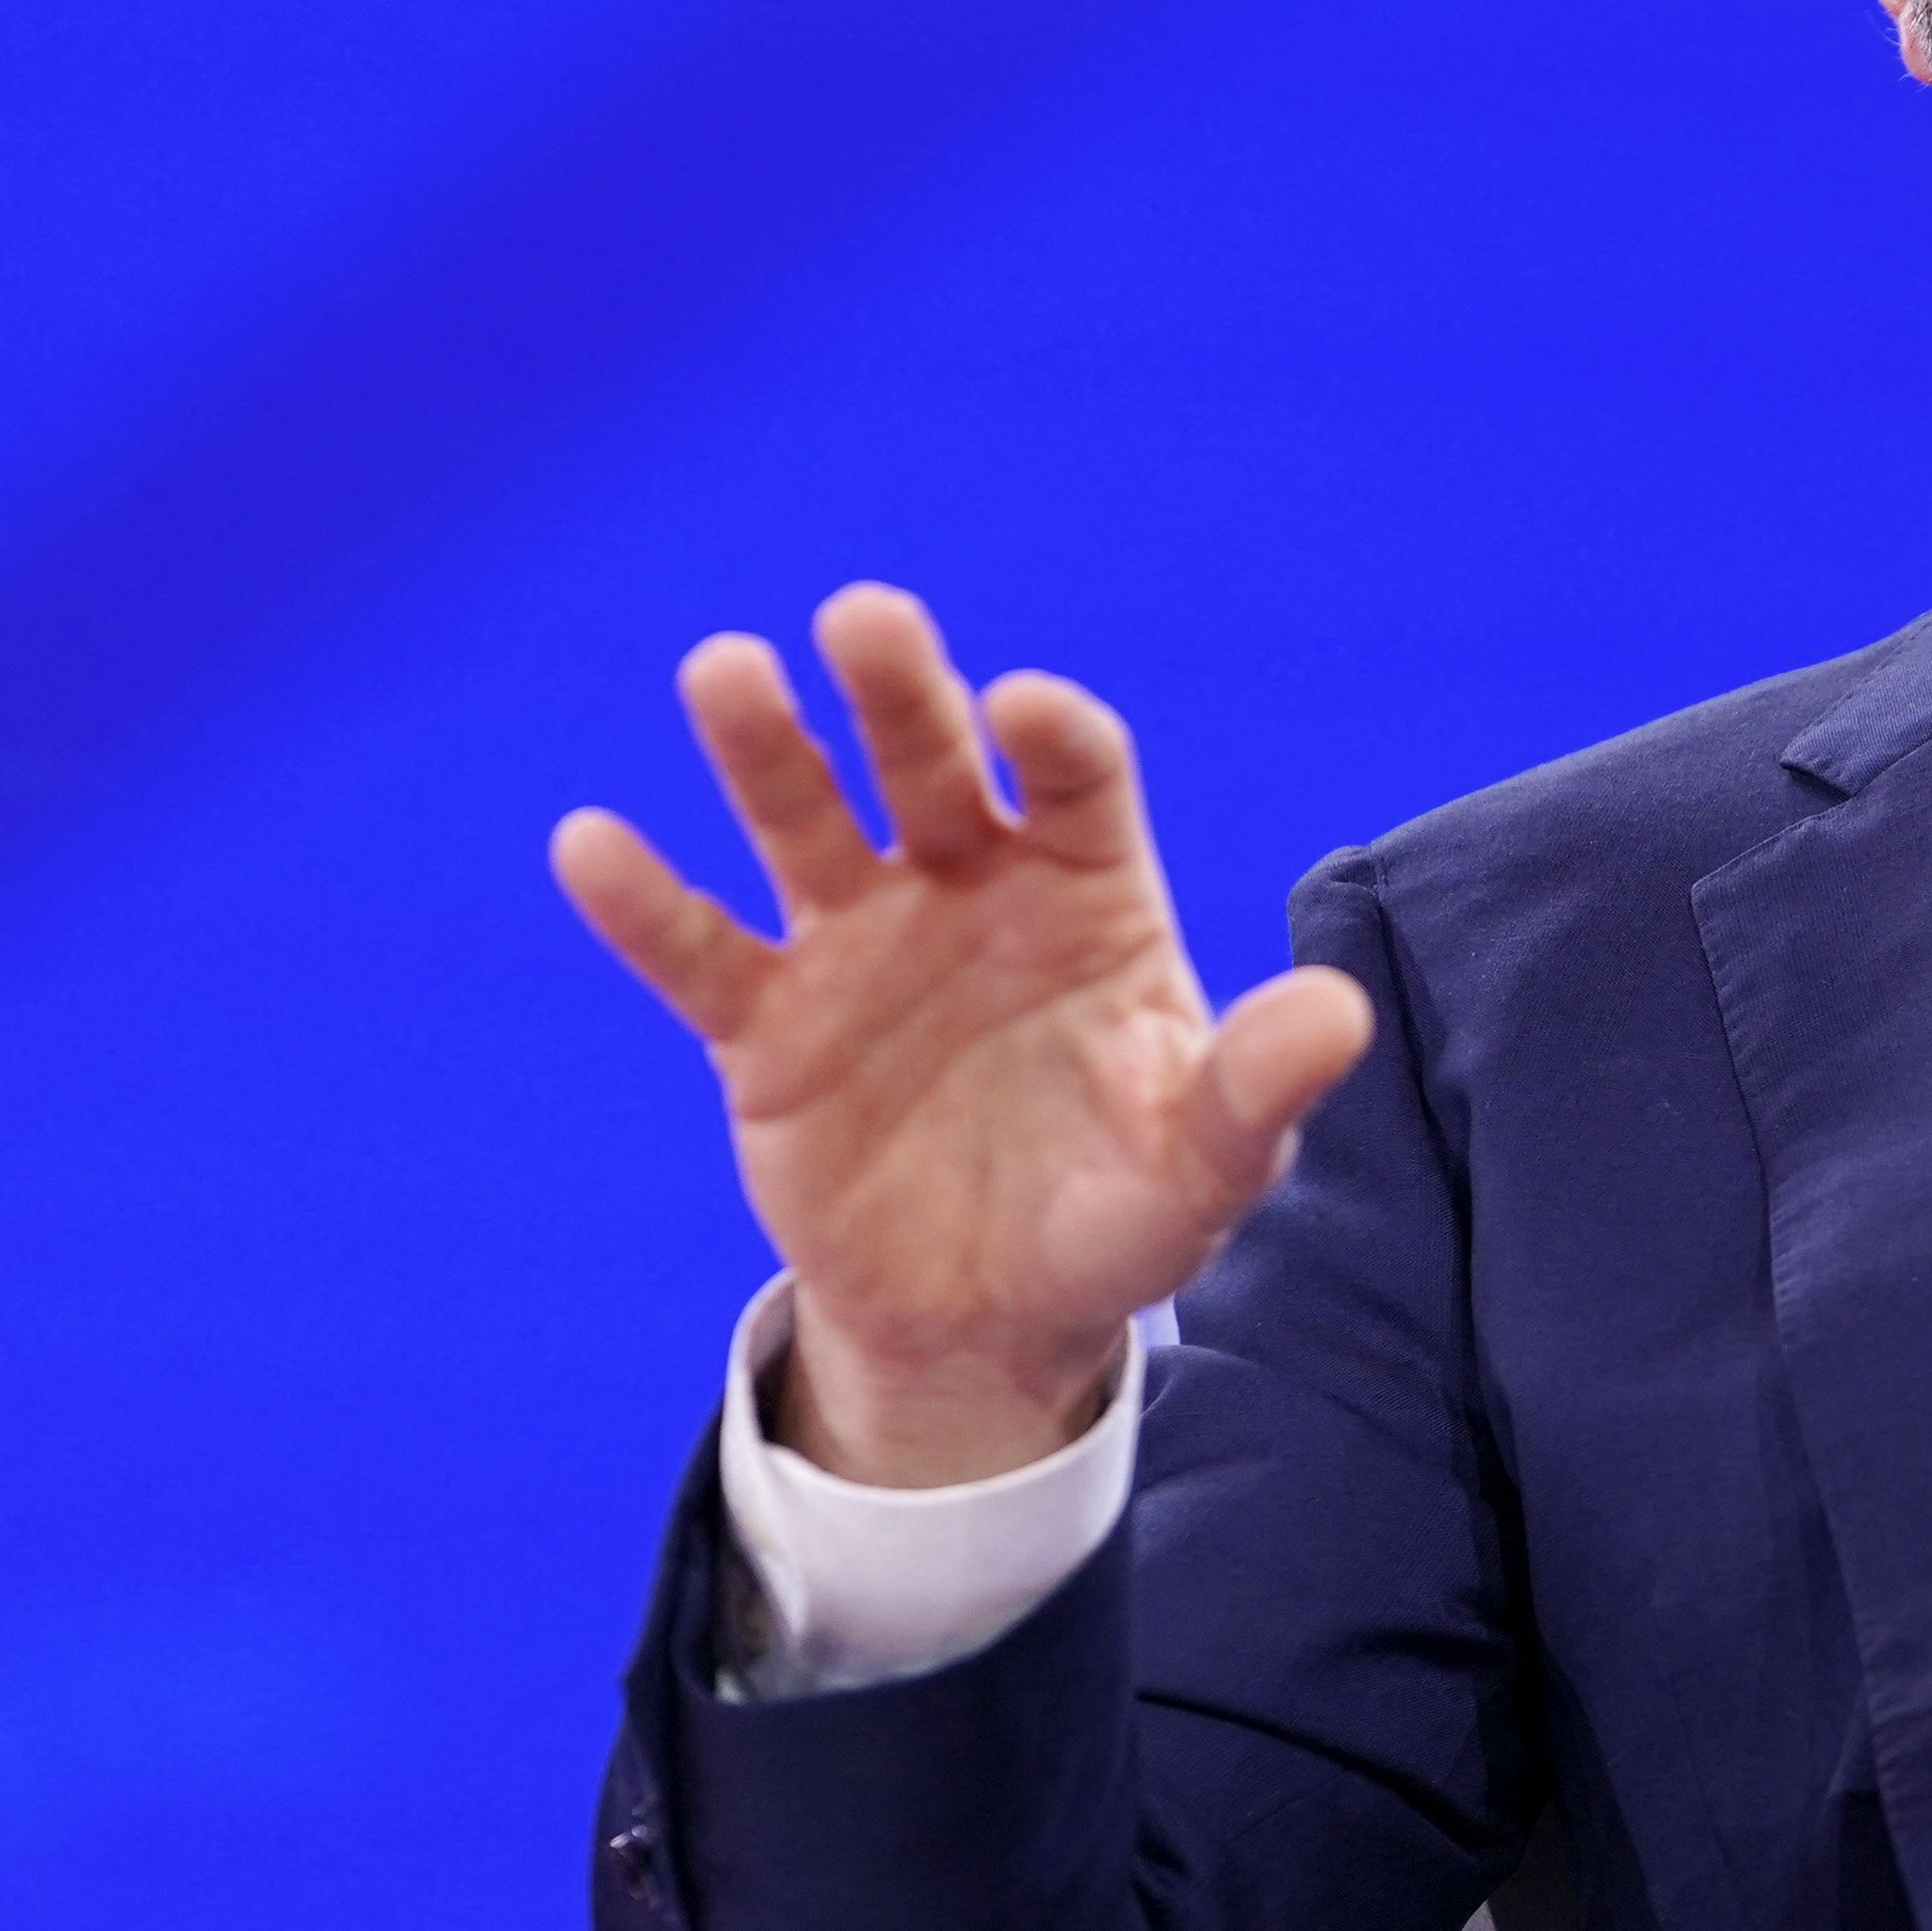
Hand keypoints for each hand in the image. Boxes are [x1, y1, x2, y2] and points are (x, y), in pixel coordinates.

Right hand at [550, 583, 1371, 1486]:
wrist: (995, 1315)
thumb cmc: (1119, 1211)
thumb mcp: (1204, 1165)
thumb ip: (1257, 1087)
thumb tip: (1342, 1013)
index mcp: (1087, 893)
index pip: (1077, 781)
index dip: (1055, 738)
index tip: (1029, 711)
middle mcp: (967, 888)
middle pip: (933, 765)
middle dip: (900, 692)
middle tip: (865, 615)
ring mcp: (861, 946)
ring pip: (805, 823)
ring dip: (765, 748)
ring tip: (725, 669)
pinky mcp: (768, 1027)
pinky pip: (702, 952)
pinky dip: (646, 903)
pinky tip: (589, 843)